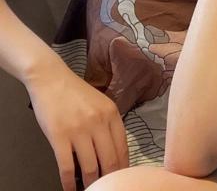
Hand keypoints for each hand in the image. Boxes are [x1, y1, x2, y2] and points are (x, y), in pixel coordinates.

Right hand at [26, 65, 128, 190]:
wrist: (51, 79)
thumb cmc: (74, 93)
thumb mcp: (100, 103)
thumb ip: (108, 125)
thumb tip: (114, 154)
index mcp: (112, 113)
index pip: (123, 149)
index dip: (123, 170)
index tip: (120, 180)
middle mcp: (99, 121)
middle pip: (110, 162)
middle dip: (109, 181)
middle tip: (106, 188)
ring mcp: (79, 129)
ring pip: (90, 168)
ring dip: (91, 185)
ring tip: (89, 190)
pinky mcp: (60, 136)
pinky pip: (67, 168)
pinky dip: (70, 183)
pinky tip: (70, 189)